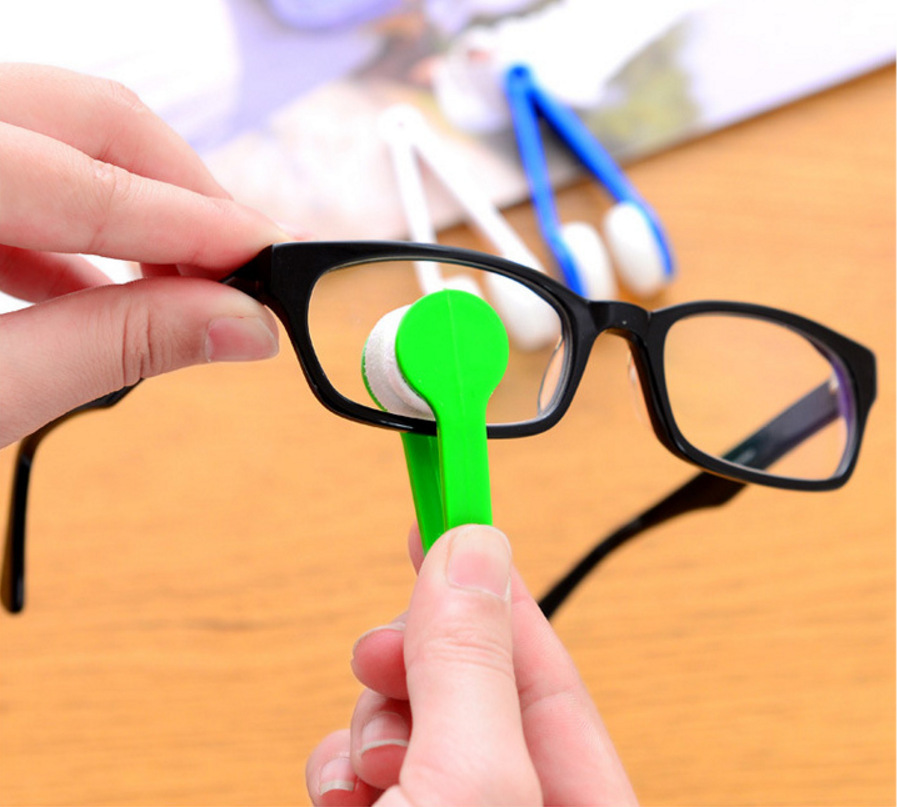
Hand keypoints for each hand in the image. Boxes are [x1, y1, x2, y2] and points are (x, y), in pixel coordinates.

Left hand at [0, 63, 288, 447]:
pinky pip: (17, 171)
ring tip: (185, 280)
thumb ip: (114, 349)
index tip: (266, 257)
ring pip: (57, 132)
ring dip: (133, 205)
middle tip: (237, 260)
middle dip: (177, 188)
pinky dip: (73, 228)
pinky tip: (107, 284)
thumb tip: (238, 327)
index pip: (87, 183)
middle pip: (86, 116)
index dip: (193, 222)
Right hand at [306, 525, 637, 805]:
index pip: (552, 673)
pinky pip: (379, 771)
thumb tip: (474, 551)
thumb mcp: (464, 784)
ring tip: (368, 761)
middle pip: (476, 693)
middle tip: (383, 653)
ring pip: (417, 726)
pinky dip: (347, 766)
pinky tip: (342, 789)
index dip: (499, 590)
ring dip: (375, 723)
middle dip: (419, 667)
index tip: (452, 519)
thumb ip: (473, 668)